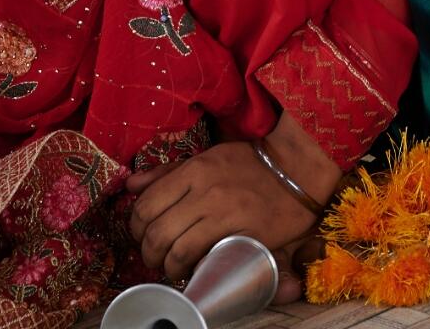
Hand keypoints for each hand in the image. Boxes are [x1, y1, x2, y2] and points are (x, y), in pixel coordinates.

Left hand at [126, 144, 318, 288]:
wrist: (297, 171)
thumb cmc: (250, 165)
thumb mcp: (207, 158)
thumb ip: (168, 173)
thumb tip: (132, 185)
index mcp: (193, 170)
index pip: (146, 205)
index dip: (136, 227)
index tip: (142, 234)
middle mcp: (205, 191)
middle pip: (156, 231)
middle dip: (147, 251)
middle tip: (154, 256)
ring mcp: (224, 213)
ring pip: (175, 249)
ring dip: (165, 266)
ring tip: (170, 268)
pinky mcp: (242, 233)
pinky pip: (203, 258)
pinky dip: (189, 270)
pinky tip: (191, 271)